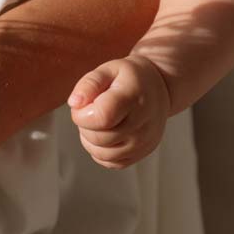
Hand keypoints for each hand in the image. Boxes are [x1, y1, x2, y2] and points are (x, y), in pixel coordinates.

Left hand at [67, 54, 170, 168]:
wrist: (159, 90)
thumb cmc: (130, 79)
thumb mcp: (108, 70)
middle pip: (100, 138)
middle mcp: (143, 122)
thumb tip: (75, 103)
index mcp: (134, 97)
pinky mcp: (142, 153)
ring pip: (103, 154)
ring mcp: (144, 140)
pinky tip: (105, 135)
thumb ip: (89, 84)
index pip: (102, 117)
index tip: (82, 106)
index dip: (82, 115)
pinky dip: (100, 152)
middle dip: (84, 126)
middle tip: (90, 111)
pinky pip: (111, 163)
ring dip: (90, 140)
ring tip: (97, 123)